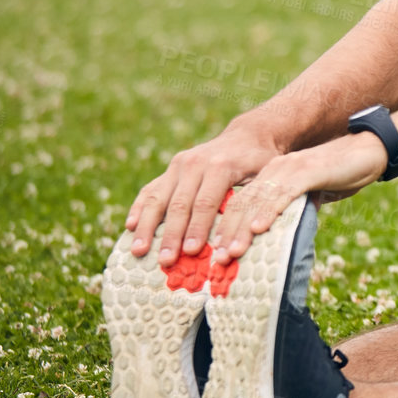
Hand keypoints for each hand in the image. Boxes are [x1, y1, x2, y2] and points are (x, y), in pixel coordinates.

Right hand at [127, 125, 281, 262]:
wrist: (249, 136)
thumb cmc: (261, 164)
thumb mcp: (266, 178)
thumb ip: (255, 202)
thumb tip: (249, 235)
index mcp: (220, 166)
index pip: (205, 203)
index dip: (196, 229)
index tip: (190, 253)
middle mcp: (195, 163)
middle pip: (179, 204)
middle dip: (171, 235)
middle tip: (165, 261)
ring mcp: (179, 165)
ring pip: (158, 197)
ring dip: (147, 226)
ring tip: (138, 251)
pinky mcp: (171, 169)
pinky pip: (151, 189)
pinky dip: (139, 208)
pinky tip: (130, 226)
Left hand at [210, 133, 389, 261]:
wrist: (368, 151)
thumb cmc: (340, 176)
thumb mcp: (309, 197)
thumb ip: (292, 211)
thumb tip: (279, 237)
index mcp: (269, 176)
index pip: (239, 204)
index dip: (224, 229)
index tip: (213, 255)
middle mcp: (273, 171)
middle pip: (241, 204)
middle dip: (225, 234)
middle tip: (215, 260)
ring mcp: (289, 170)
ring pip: (257, 202)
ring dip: (241, 229)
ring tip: (230, 253)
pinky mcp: (307, 171)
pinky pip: (283, 194)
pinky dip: (269, 212)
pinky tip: (259, 228)